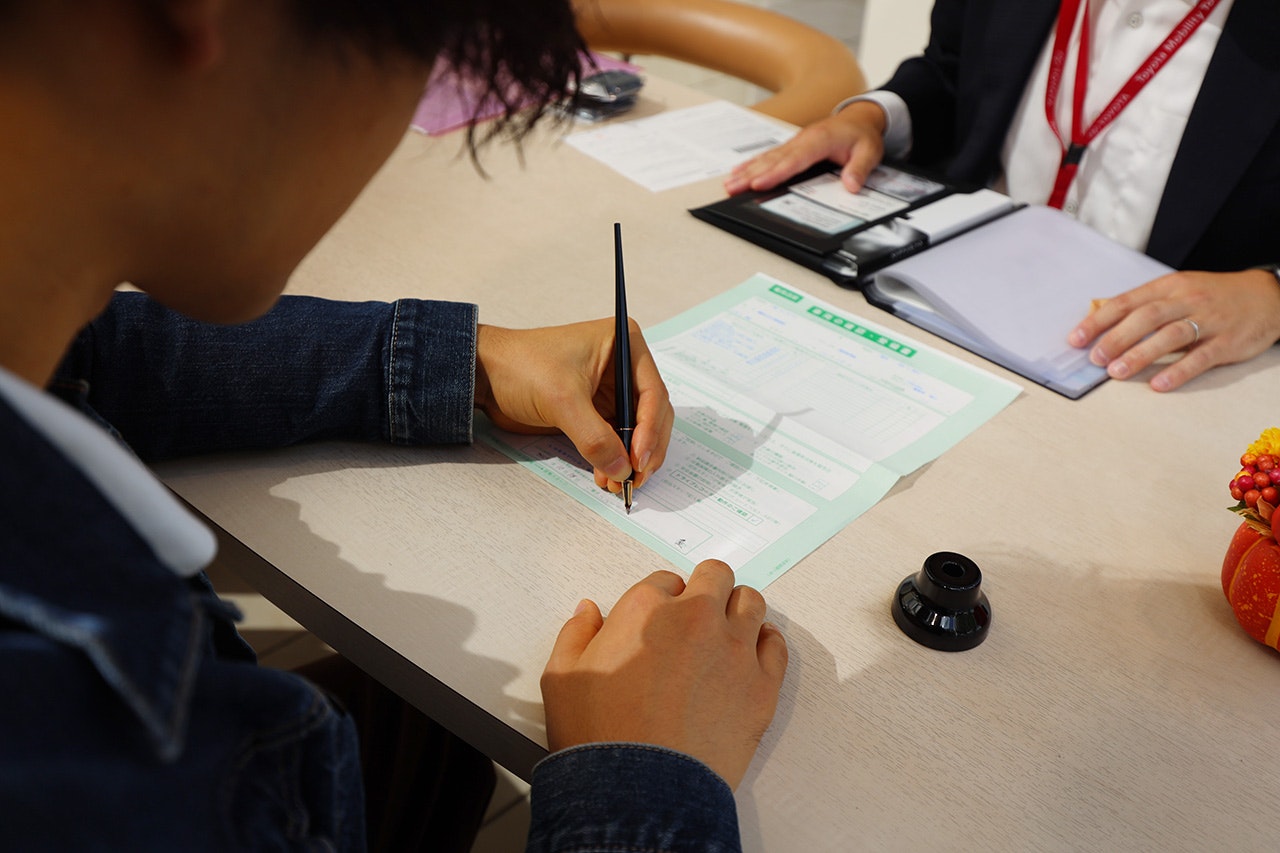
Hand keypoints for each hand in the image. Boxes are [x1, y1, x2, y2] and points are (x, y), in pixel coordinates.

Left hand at [475, 318, 672, 491]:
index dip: (650, 429)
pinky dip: (614, 460)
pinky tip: (605, 477)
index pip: (652, 392)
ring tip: (618, 483)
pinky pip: (616, 440)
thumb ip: (595, 437)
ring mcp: (612, 390)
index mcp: (624, 343)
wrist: (486, 375)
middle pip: (651, 414)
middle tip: (635, 477)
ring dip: (630, 459)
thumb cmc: (521, 366)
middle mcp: (623, 365)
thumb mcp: (562, 400)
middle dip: (644, 448)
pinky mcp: (597, 412)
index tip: (639, 458)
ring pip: (637, 431)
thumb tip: (621, 469)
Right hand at [541, 560, 787, 788]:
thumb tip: (589, 610)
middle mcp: (696, 617)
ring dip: (738, 611)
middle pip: (716, 576)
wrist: (639, 789)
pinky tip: (752, 655)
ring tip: (726, 636)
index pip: (667, 580)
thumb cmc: (597, 735)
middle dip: (707, 590)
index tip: (662, 621)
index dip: (664, 599)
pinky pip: (776, 645)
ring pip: (751, 603)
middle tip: (698, 618)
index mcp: (646, 608)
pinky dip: (766, 644)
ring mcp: (734, 649)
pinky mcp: (762, 685)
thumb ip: (575, 634)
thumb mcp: (561, 677)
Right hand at [724, 99, 886, 194]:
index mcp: (820, 140)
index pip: (794, 160)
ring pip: (767, 157)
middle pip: (773, 160)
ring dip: (747, 171)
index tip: (759, 184)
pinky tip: (739, 171)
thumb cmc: (862, 135)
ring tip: (729, 183)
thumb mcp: (870, 151)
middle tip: (732, 187)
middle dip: (751, 175)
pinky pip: (769, 155)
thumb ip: (860, 168)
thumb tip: (851, 186)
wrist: (859, 118)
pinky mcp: (791, 146)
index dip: (775, 173)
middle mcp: (802, 139)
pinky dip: (752, 164)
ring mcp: (795, 142)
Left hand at [1067, 269, 1279, 391]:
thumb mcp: (1178, 290)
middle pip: (1147, 317)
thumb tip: (1100, 319)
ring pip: (1171, 335)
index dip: (1099, 321)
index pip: (1127, 302)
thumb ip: (1143, 304)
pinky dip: (1178, 371)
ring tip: (1116, 372)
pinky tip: (1158, 384)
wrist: (1267, 296)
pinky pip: (1201, 357)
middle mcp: (1187, 300)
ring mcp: (1208, 320)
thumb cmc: (1212, 296)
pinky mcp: (1227, 342)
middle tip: (1094, 359)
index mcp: (1169, 287)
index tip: (1076, 339)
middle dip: (1116, 338)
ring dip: (1140, 354)